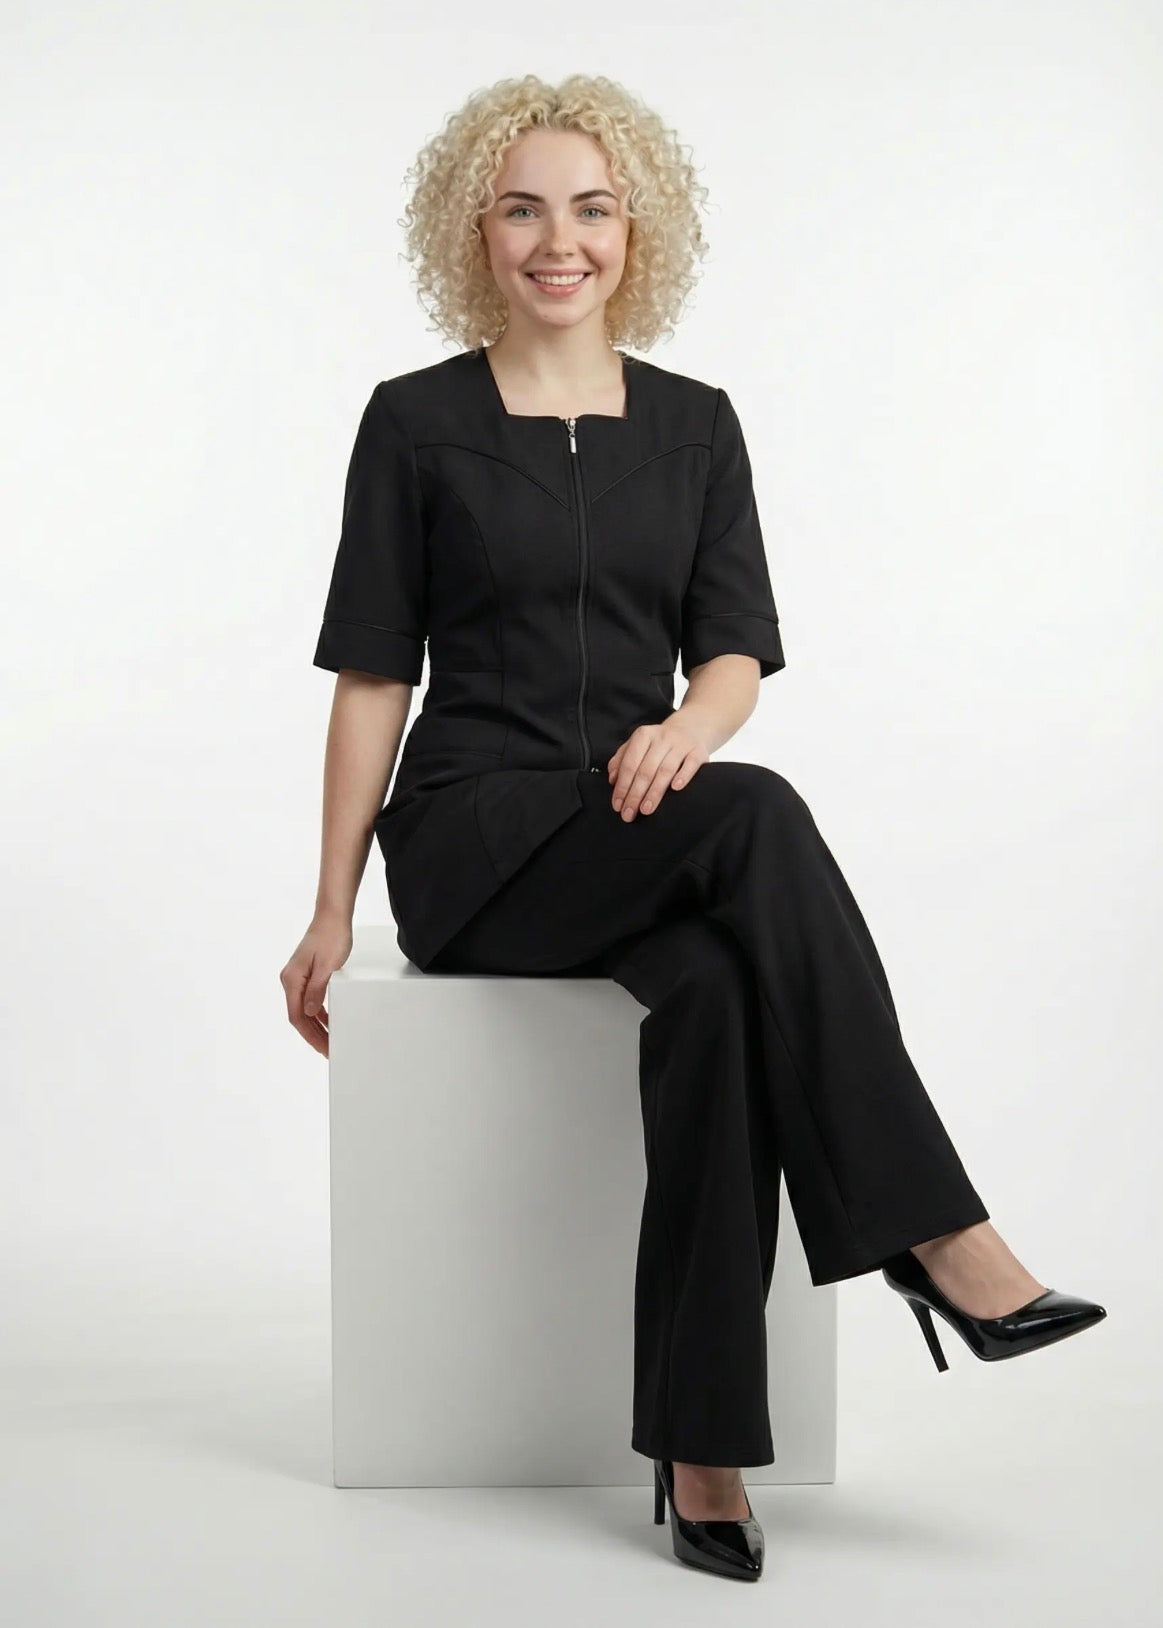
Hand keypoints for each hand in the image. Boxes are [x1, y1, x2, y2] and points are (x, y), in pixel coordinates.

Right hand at [280, 910, 353, 1057]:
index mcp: (292, 979)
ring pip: (304, 1009)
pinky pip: (309, 999)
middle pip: (299, 1016)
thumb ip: (317, 990)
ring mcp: (297, 976)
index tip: (323, 1048)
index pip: (297, 1016)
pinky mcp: (306, 973)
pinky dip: (319, 1012)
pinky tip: (328, 1021)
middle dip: (314, 1035)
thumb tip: (308, 1013)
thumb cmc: (332, 936)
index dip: (311, 1036)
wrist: (333, 915)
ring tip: (330, 1040)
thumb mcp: (328, 966)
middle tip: (329, 1050)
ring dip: (317, 1026)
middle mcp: (290, 979)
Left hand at [607, 716, 711, 820]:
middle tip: (629, 814)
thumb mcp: (639, 744)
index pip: (629, 764)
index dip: (622, 786)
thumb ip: (622, 759)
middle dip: (635, 794)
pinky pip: (691, 764)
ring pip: (665, 770)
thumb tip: (613, 779)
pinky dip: (683, 776)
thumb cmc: (660, 743)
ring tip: (646, 809)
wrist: (691, 728)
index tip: (618, 805)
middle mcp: (662, 738)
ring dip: (654, 792)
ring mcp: (681, 744)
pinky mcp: (698, 751)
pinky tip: (675, 789)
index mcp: (643, 736)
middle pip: (646, 770)